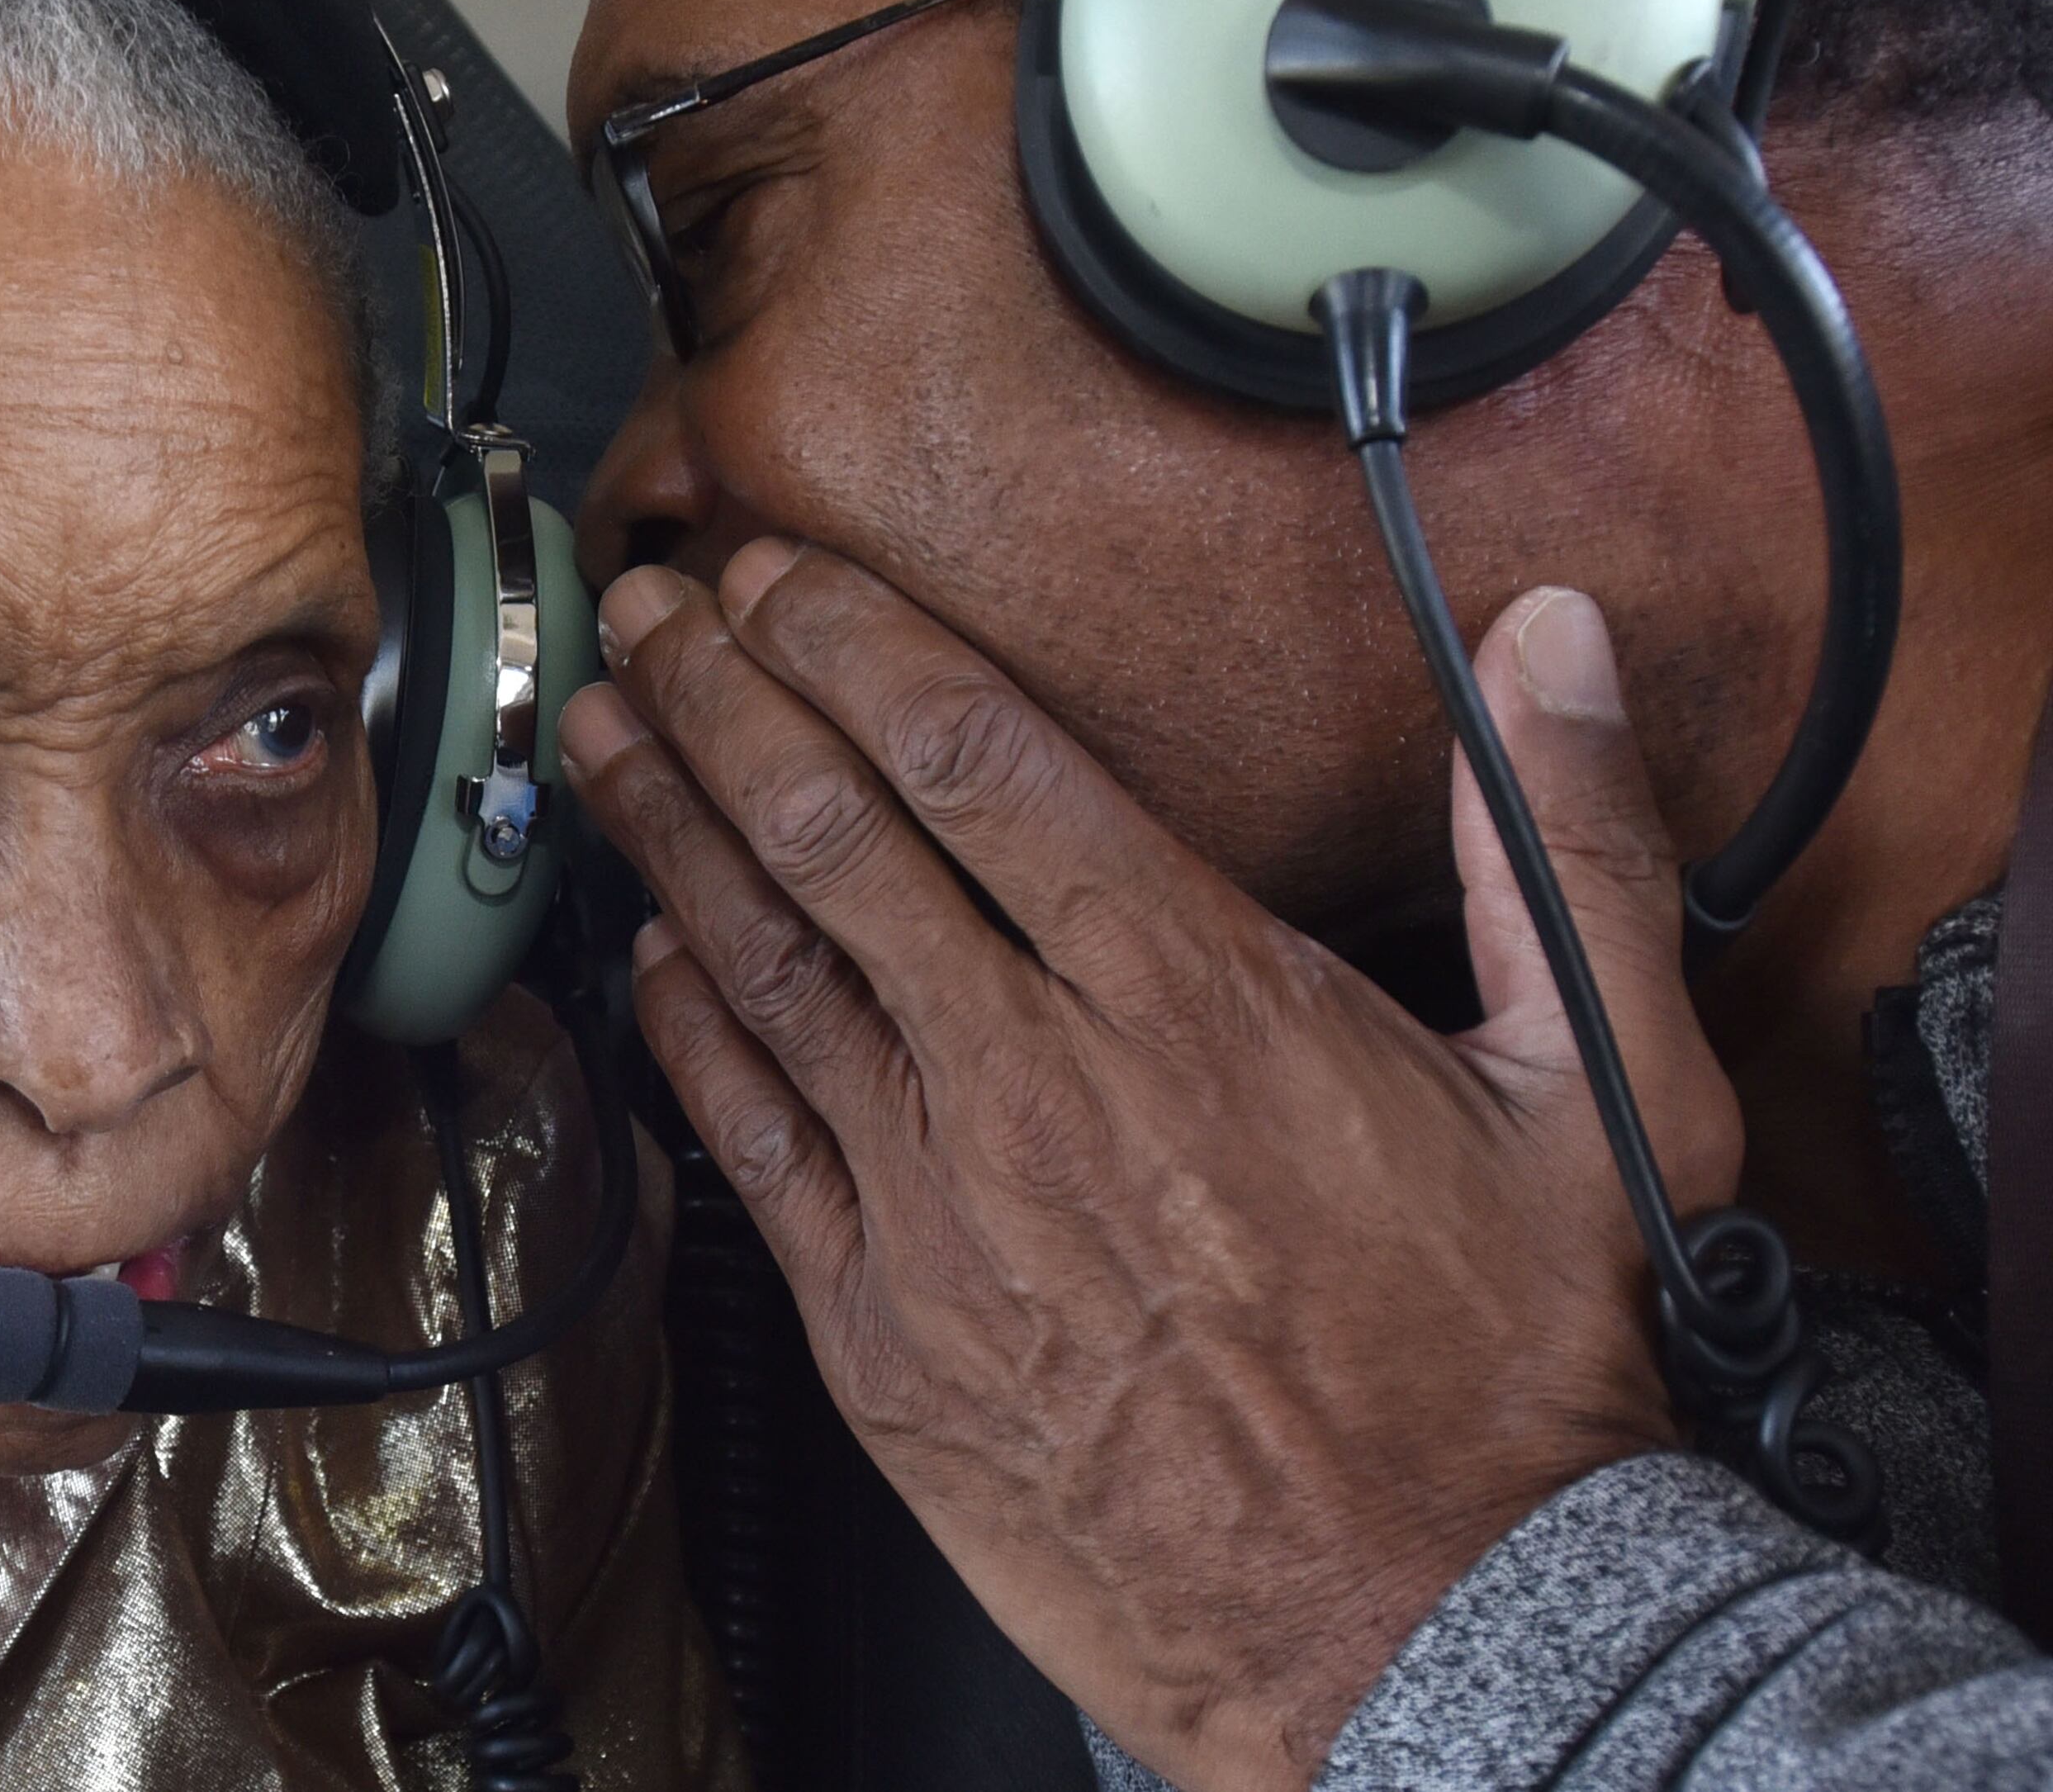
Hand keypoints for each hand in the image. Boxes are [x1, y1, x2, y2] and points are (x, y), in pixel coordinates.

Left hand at [559, 542, 1740, 1791]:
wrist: (1427, 1629)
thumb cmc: (1505, 1377)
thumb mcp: (1606, 1095)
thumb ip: (1566, 845)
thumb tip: (1554, 645)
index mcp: (1192, 993)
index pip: (972, 756)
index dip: (848, 642)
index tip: (779, 577)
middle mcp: (1035, 1076)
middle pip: (829, 833)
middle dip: (718, 697)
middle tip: (648, 613)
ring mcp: (938, 1204)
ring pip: (758, 965)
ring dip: (663, 831)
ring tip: (600, 734)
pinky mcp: (878, 1327)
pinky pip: (747, 1142)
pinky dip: (685, 1030)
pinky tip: (644, 955)